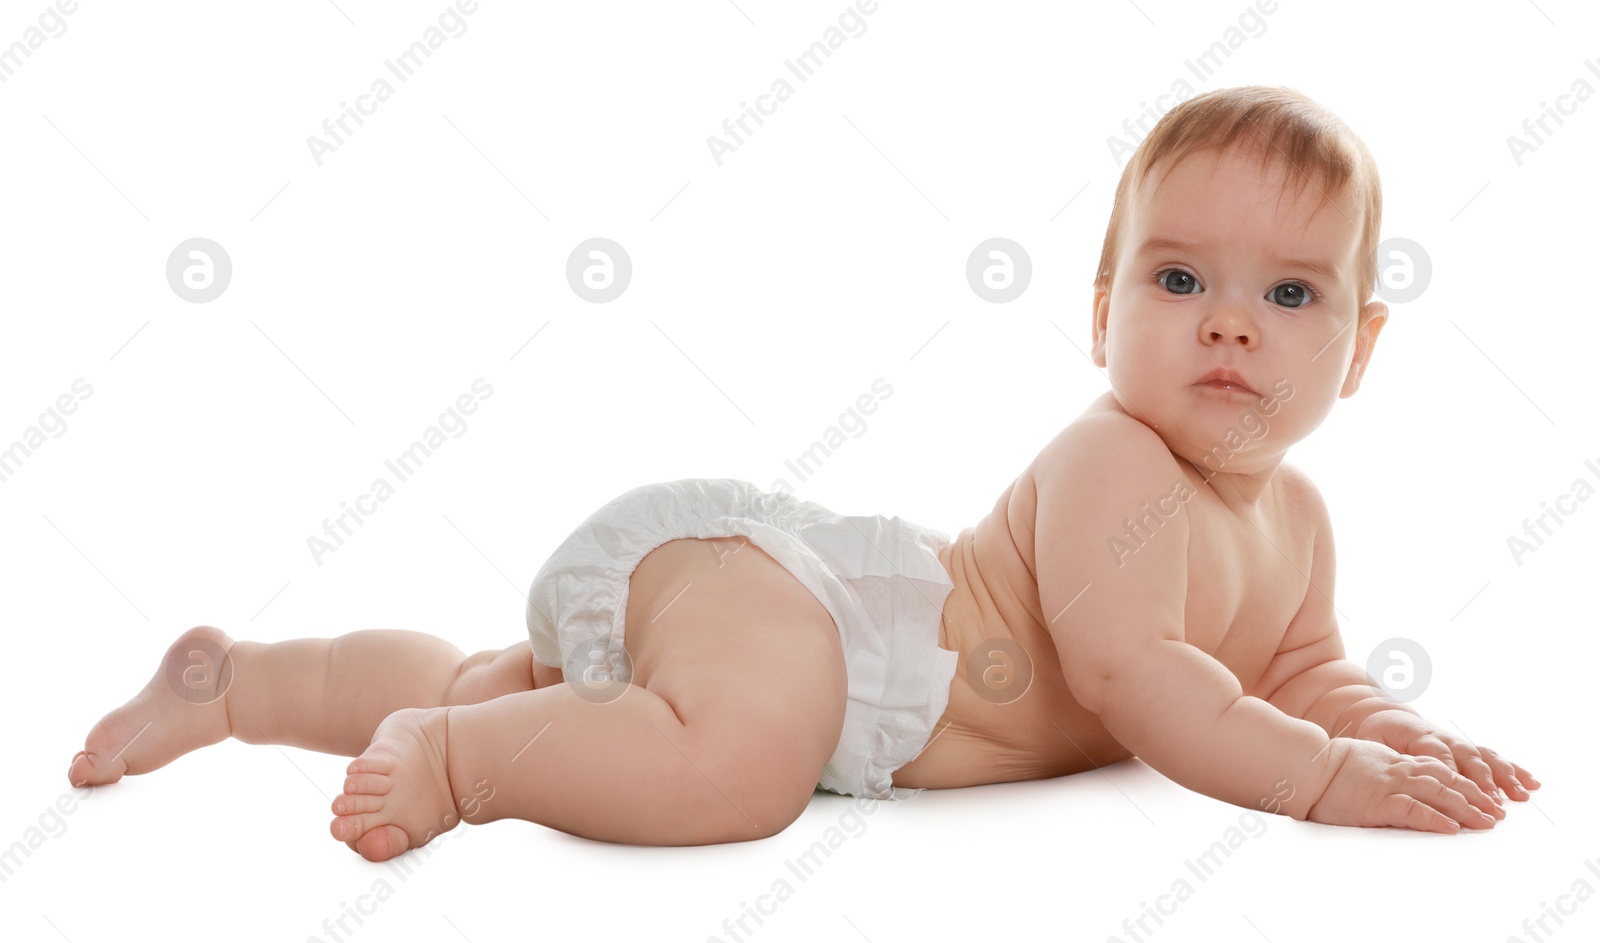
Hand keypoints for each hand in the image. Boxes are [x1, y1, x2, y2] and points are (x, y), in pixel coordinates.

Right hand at [1306, 737, 1503, 833]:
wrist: (1306, 766)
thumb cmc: (1325, 765)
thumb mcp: (1362, 760)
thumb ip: (1383, 766)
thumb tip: (1394, 777)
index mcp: (1395, 762)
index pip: (1439, 769)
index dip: (1464, 780)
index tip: (1483, 793)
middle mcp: (1399, 771)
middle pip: (1448, 781)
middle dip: (1477, 796)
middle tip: (1498, 811)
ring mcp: (1391, 785)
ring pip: (1439, 794)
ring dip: (1468, 808)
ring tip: (1489, 821)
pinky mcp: (1380, 803)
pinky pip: (1415, 811)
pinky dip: (1436, 819)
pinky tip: (1453, 828)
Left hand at [1351, 708, 1540, 803]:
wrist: (1386, 715)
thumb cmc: (1378, 733)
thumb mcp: (1371, 741)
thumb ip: (1383, 756)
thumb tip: (1389, 771)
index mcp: (1419, 736)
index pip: (1438, 757)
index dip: (1451, 775)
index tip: (1460, 795)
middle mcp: (1444, 738)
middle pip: (1468, 759)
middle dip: (1483, 783)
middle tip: (1495, 806)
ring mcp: (1459, 742)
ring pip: (1485, 758)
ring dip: (1504, 778)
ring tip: (1520, 796)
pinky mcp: (1468, 748)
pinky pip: (1493, 757)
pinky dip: (1513, 770)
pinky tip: (1531, 783)